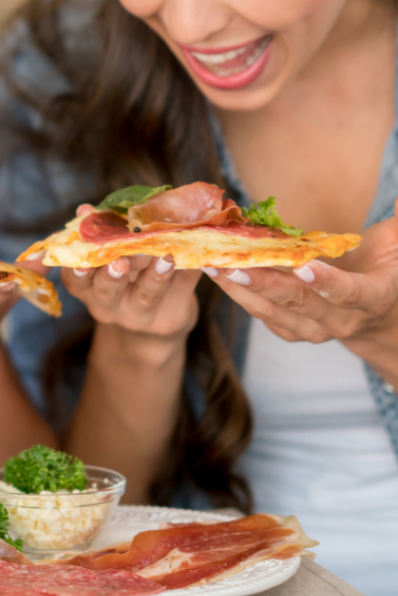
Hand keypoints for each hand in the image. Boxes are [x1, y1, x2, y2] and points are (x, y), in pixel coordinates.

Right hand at [63, 207, 199, 340]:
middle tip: (120, 262)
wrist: (154, 319)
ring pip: (146, 296)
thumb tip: (85, 209)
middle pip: (107, 292)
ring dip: (155, 276)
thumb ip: (101, 234)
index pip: (76, 281)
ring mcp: (139, 314)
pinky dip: (187, 273)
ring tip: (164, 259)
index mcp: (89, 288)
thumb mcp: (110, 258)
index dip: (77, 270)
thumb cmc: (127, 276)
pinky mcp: (169, 317)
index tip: (82, 259)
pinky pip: (180, 291)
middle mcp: (108, 304)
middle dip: (113, 276)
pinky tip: (195, 260)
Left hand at [209, 200, 397, 353]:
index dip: (329, 282)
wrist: (379, 316)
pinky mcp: (294, 330)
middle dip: (267, 285)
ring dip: (242, 291)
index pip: (351, 294)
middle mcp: (343, 320)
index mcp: (374, 297)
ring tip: (214, 267)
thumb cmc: (387, 268)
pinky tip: (218, 276)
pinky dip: (240, 296)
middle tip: (236, 265)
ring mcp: (316, 329)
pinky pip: (264, 315)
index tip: (303, 267)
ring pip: (276, 312)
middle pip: (302, 304)